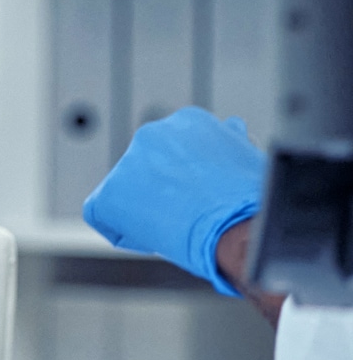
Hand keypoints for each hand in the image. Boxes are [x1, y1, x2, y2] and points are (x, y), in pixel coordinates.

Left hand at [83, 107, 263, 294]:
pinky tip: (156, 238)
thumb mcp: (247, 159)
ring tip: (179, 227)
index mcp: (189, 121)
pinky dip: (125, 231)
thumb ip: (229, 144)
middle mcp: (154, 133)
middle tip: (193, 216)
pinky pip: (105, 215)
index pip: (176, 154)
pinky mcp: (110, 194)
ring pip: (129, 192)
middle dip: (168, 193)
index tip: (207, 197)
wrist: (243, 228)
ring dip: (149, 210)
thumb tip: (231, 127)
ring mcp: (129, 163)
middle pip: (151, 171)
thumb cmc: (253, 202)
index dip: (191, 183)